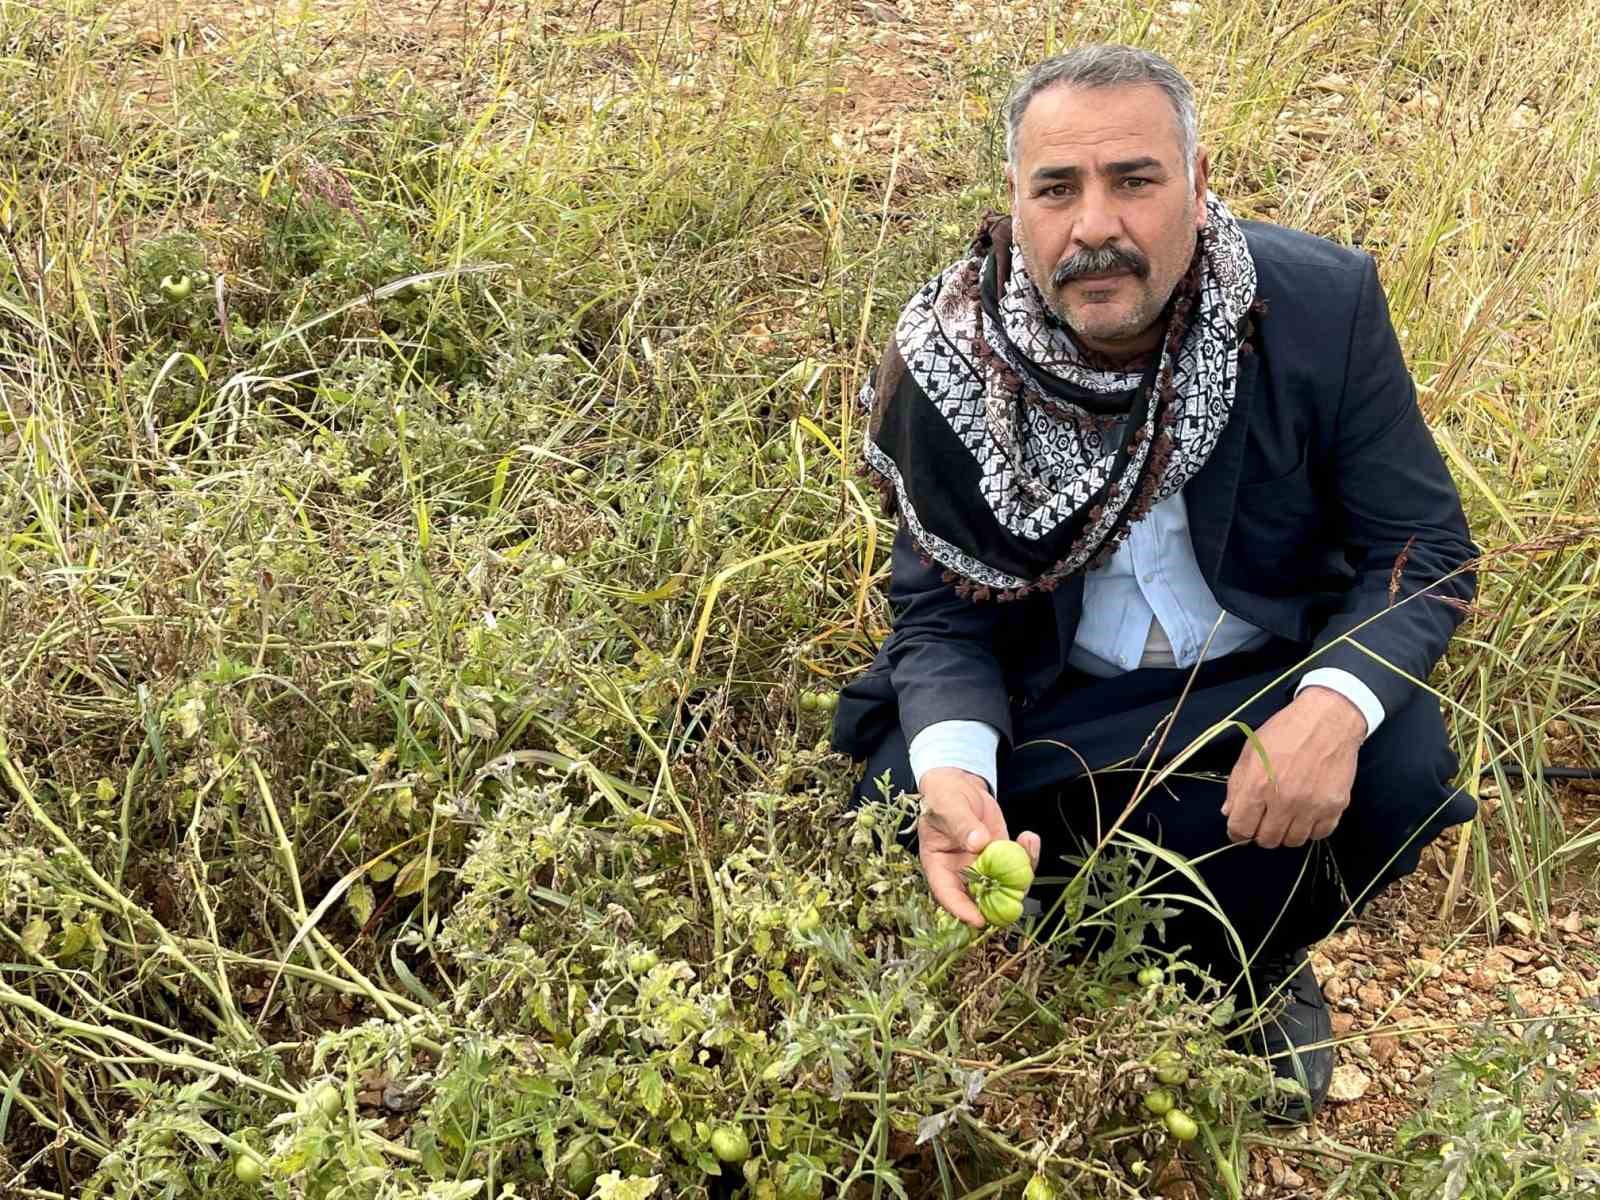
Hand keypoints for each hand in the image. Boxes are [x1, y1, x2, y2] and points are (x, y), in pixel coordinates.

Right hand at [916, 767, 1039, 926]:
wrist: (959, 786)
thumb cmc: (944, 796)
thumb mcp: (948, 806)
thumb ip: (961, 824)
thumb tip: (978, 843)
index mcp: (939, 865)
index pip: (947, 894)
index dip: (962, 910)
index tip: (978, 919)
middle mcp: (961, 872)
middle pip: (980, 897)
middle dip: (1002, 899)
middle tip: (1018, 888)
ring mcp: (983, 866)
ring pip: (1004, 885)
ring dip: (1021, 874)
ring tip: (1027, 845)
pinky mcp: (1001, 856)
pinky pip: (1017, 866)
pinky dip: (1028, 856)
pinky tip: (1029, 838)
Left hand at [1221, 687, 1365, 848]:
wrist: (1327, 720)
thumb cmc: (1285, 731)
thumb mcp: (1251, 751)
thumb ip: (1236, 784)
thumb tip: (1229, 812)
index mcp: (1258, 785)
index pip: (1241, 828)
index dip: (1237, 833)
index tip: (1240, 830)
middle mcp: (1285, 800)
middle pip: (1267, 839)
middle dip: (1260, 833)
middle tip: (1263, 821)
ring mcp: (1312, 806)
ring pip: (1293, 841)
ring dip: (1285, 833)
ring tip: (1284, 817)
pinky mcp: (1335, 806)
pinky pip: (1319, 834)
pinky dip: (1310, 830)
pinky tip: (1305, 815)